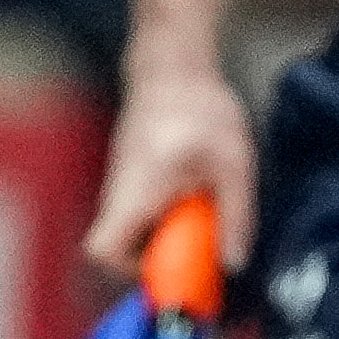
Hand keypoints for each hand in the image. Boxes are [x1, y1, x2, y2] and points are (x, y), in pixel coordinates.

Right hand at [86, 46, 255, 280]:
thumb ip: (235, 218)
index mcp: (137, 192)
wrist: (174, 68)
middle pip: (118, 247)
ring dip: (166, 237)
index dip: (131, 270)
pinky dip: (166, 217)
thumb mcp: (233, 167)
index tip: (172, 266)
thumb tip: (233, 264)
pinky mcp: (133, 176)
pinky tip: (199, 202)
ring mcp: (122, 184)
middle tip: (200, 250)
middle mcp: (119, 192)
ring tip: (203, 222)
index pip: (102, 249)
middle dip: (158, 259)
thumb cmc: (201, 110)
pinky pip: (142, 212)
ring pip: (132, 230)